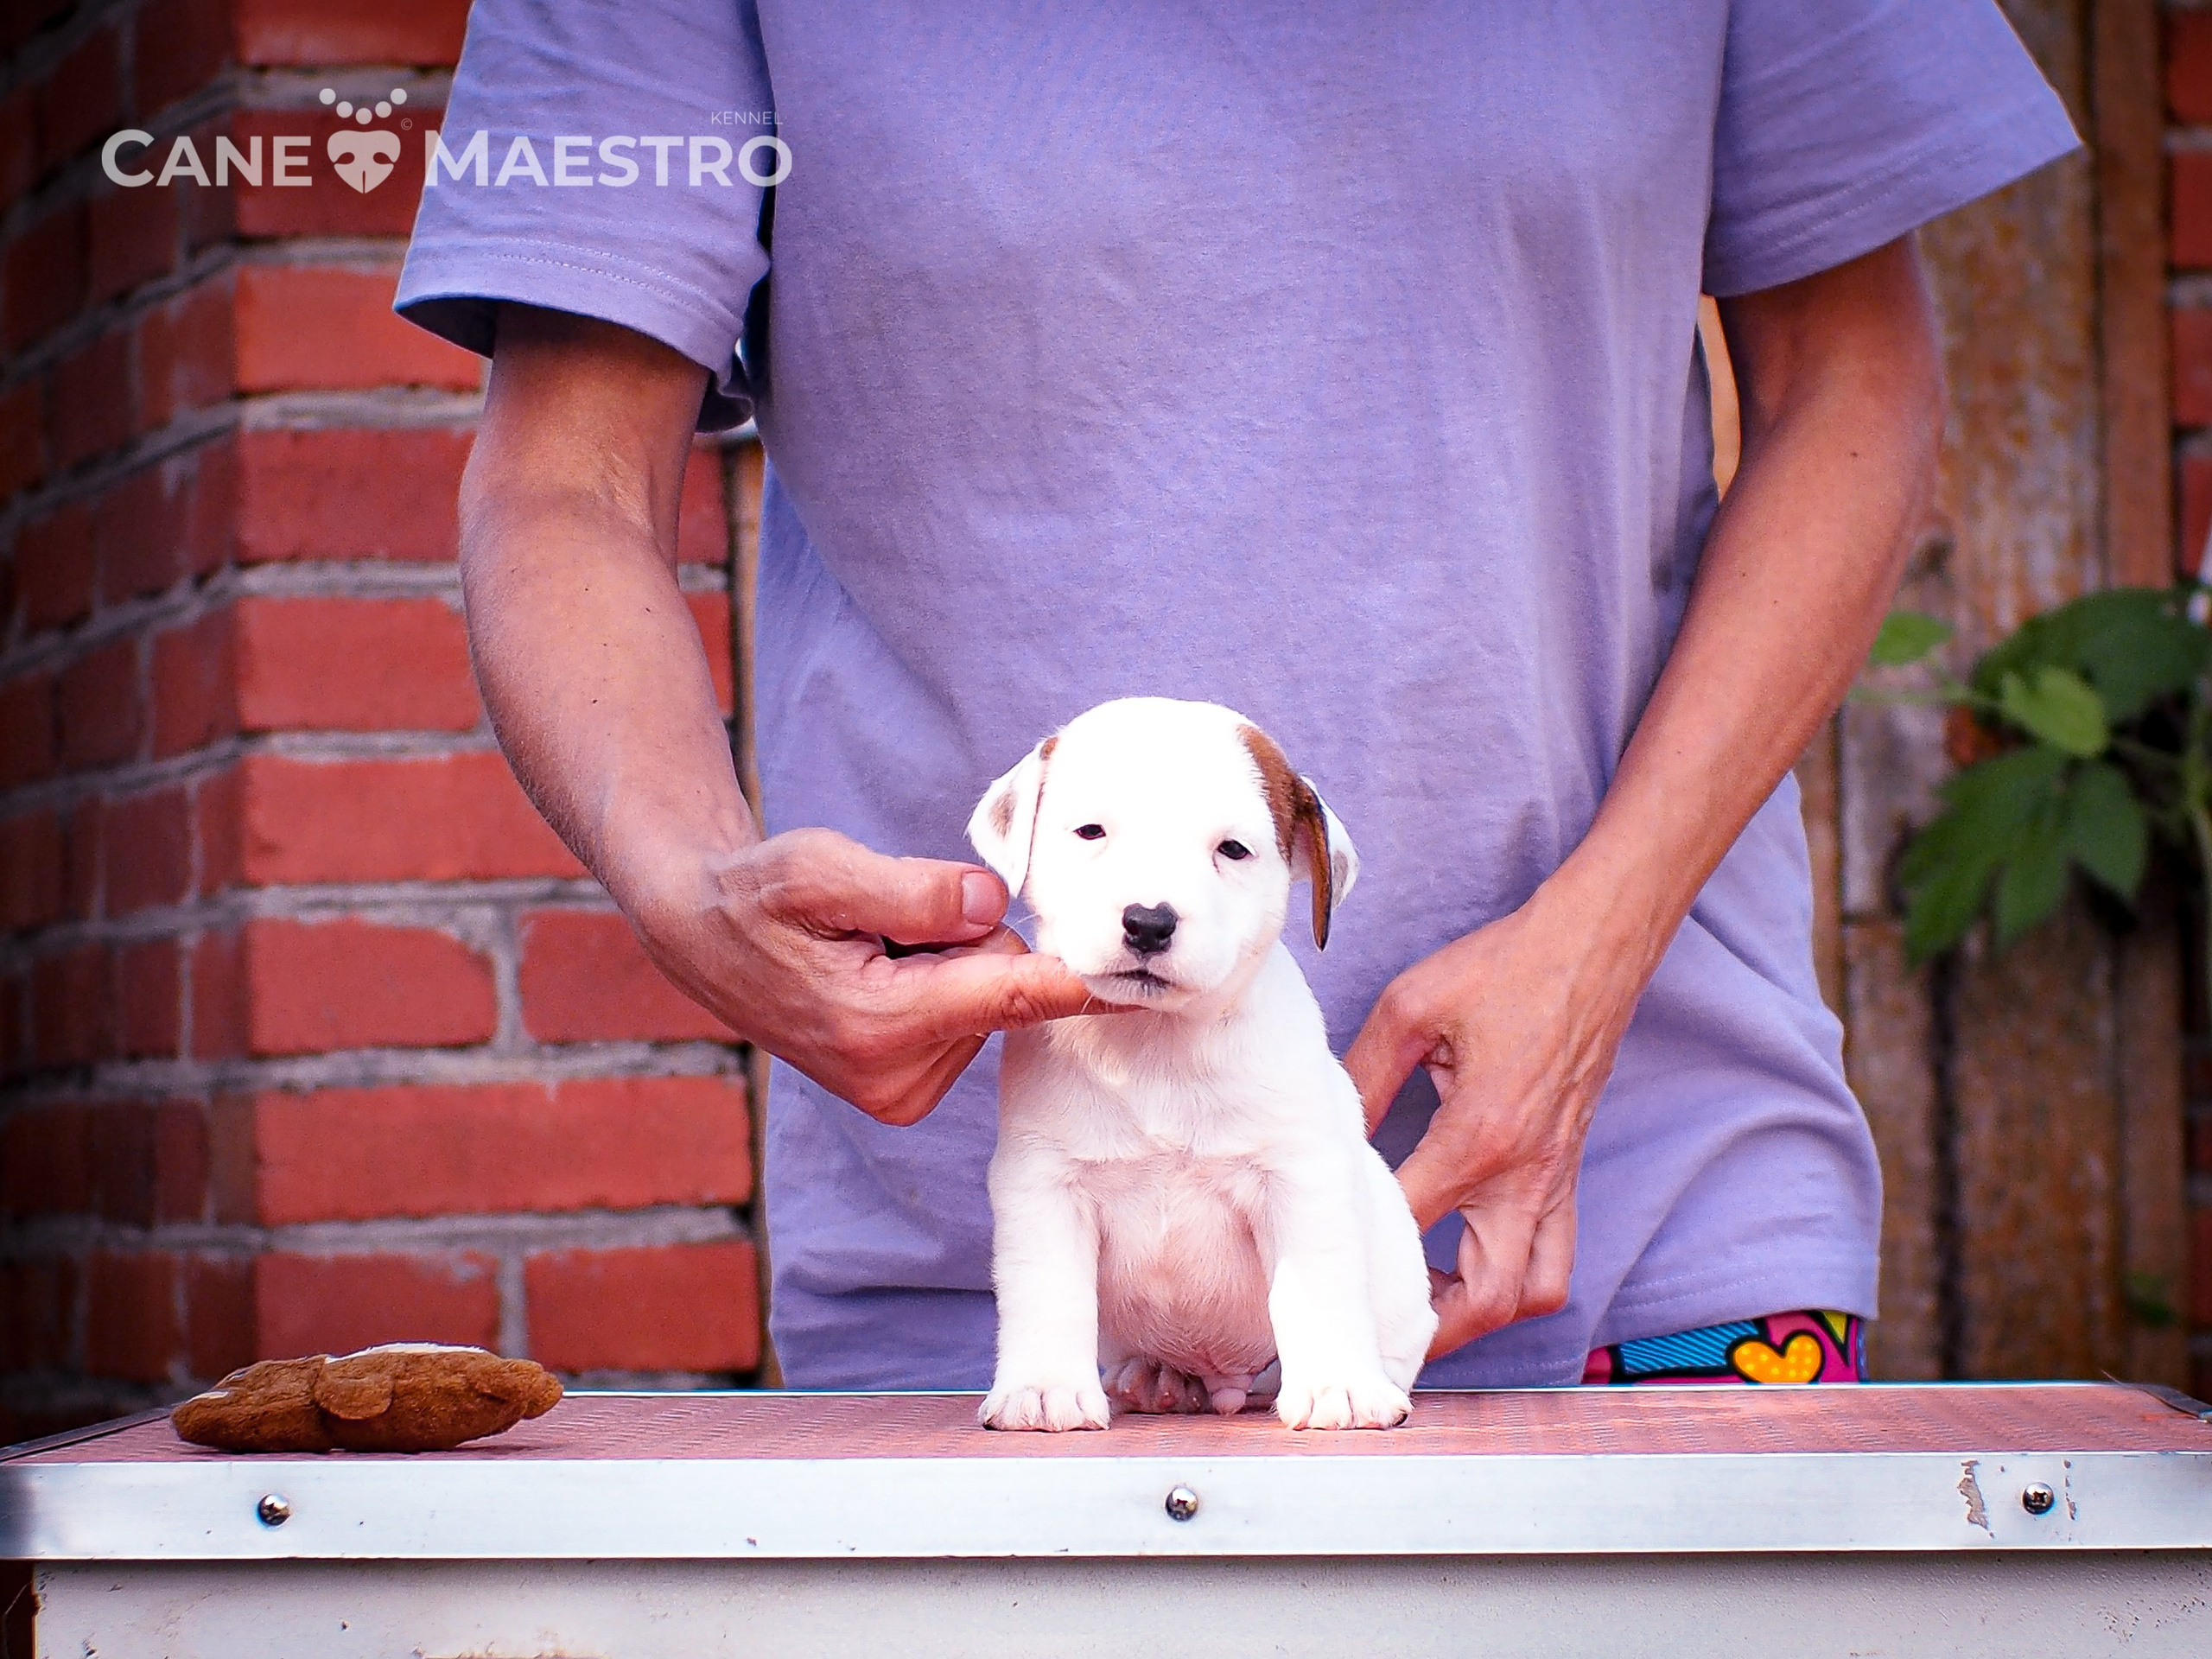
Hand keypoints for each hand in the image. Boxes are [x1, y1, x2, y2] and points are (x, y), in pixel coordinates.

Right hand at [627, 827, 1111, 1124]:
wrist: (703, 937)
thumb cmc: (759, 895)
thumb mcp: (822, 868)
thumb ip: (917, 890)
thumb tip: (995, 907)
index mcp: (877, 1025)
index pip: (1008, 997)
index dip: (1080, 984)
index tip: (1144, 985)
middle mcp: (896, 1077)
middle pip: (1000, 984)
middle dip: (963, 938)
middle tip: (881, 919)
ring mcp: (902, 1091)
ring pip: (985, 997)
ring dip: (944, 958)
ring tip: (868, 946)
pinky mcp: (908, 1088)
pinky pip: (966, 1013)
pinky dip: (935, 980)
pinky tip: (876, 971)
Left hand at [1343, 874, 1655, 1358]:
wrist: (1594, 947)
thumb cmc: (1505, 969)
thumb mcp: (1410, 1009)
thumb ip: (1363, 1077)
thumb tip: (1323, 1129)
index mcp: (1480, 1135)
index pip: (1412, 1223)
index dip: (1362, 1250)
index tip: (1318, 1257)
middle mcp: (1527, 1174)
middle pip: (1487, 1298)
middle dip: (1431, 1328)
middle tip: (1378, 1325)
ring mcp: (1556, 1179)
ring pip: (1535, 1291)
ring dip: (1481, 1315)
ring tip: (1425, 1305)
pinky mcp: (1570, 1171)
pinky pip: (1557, 1256)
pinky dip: (1518, 1280)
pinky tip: (1469, 1264)